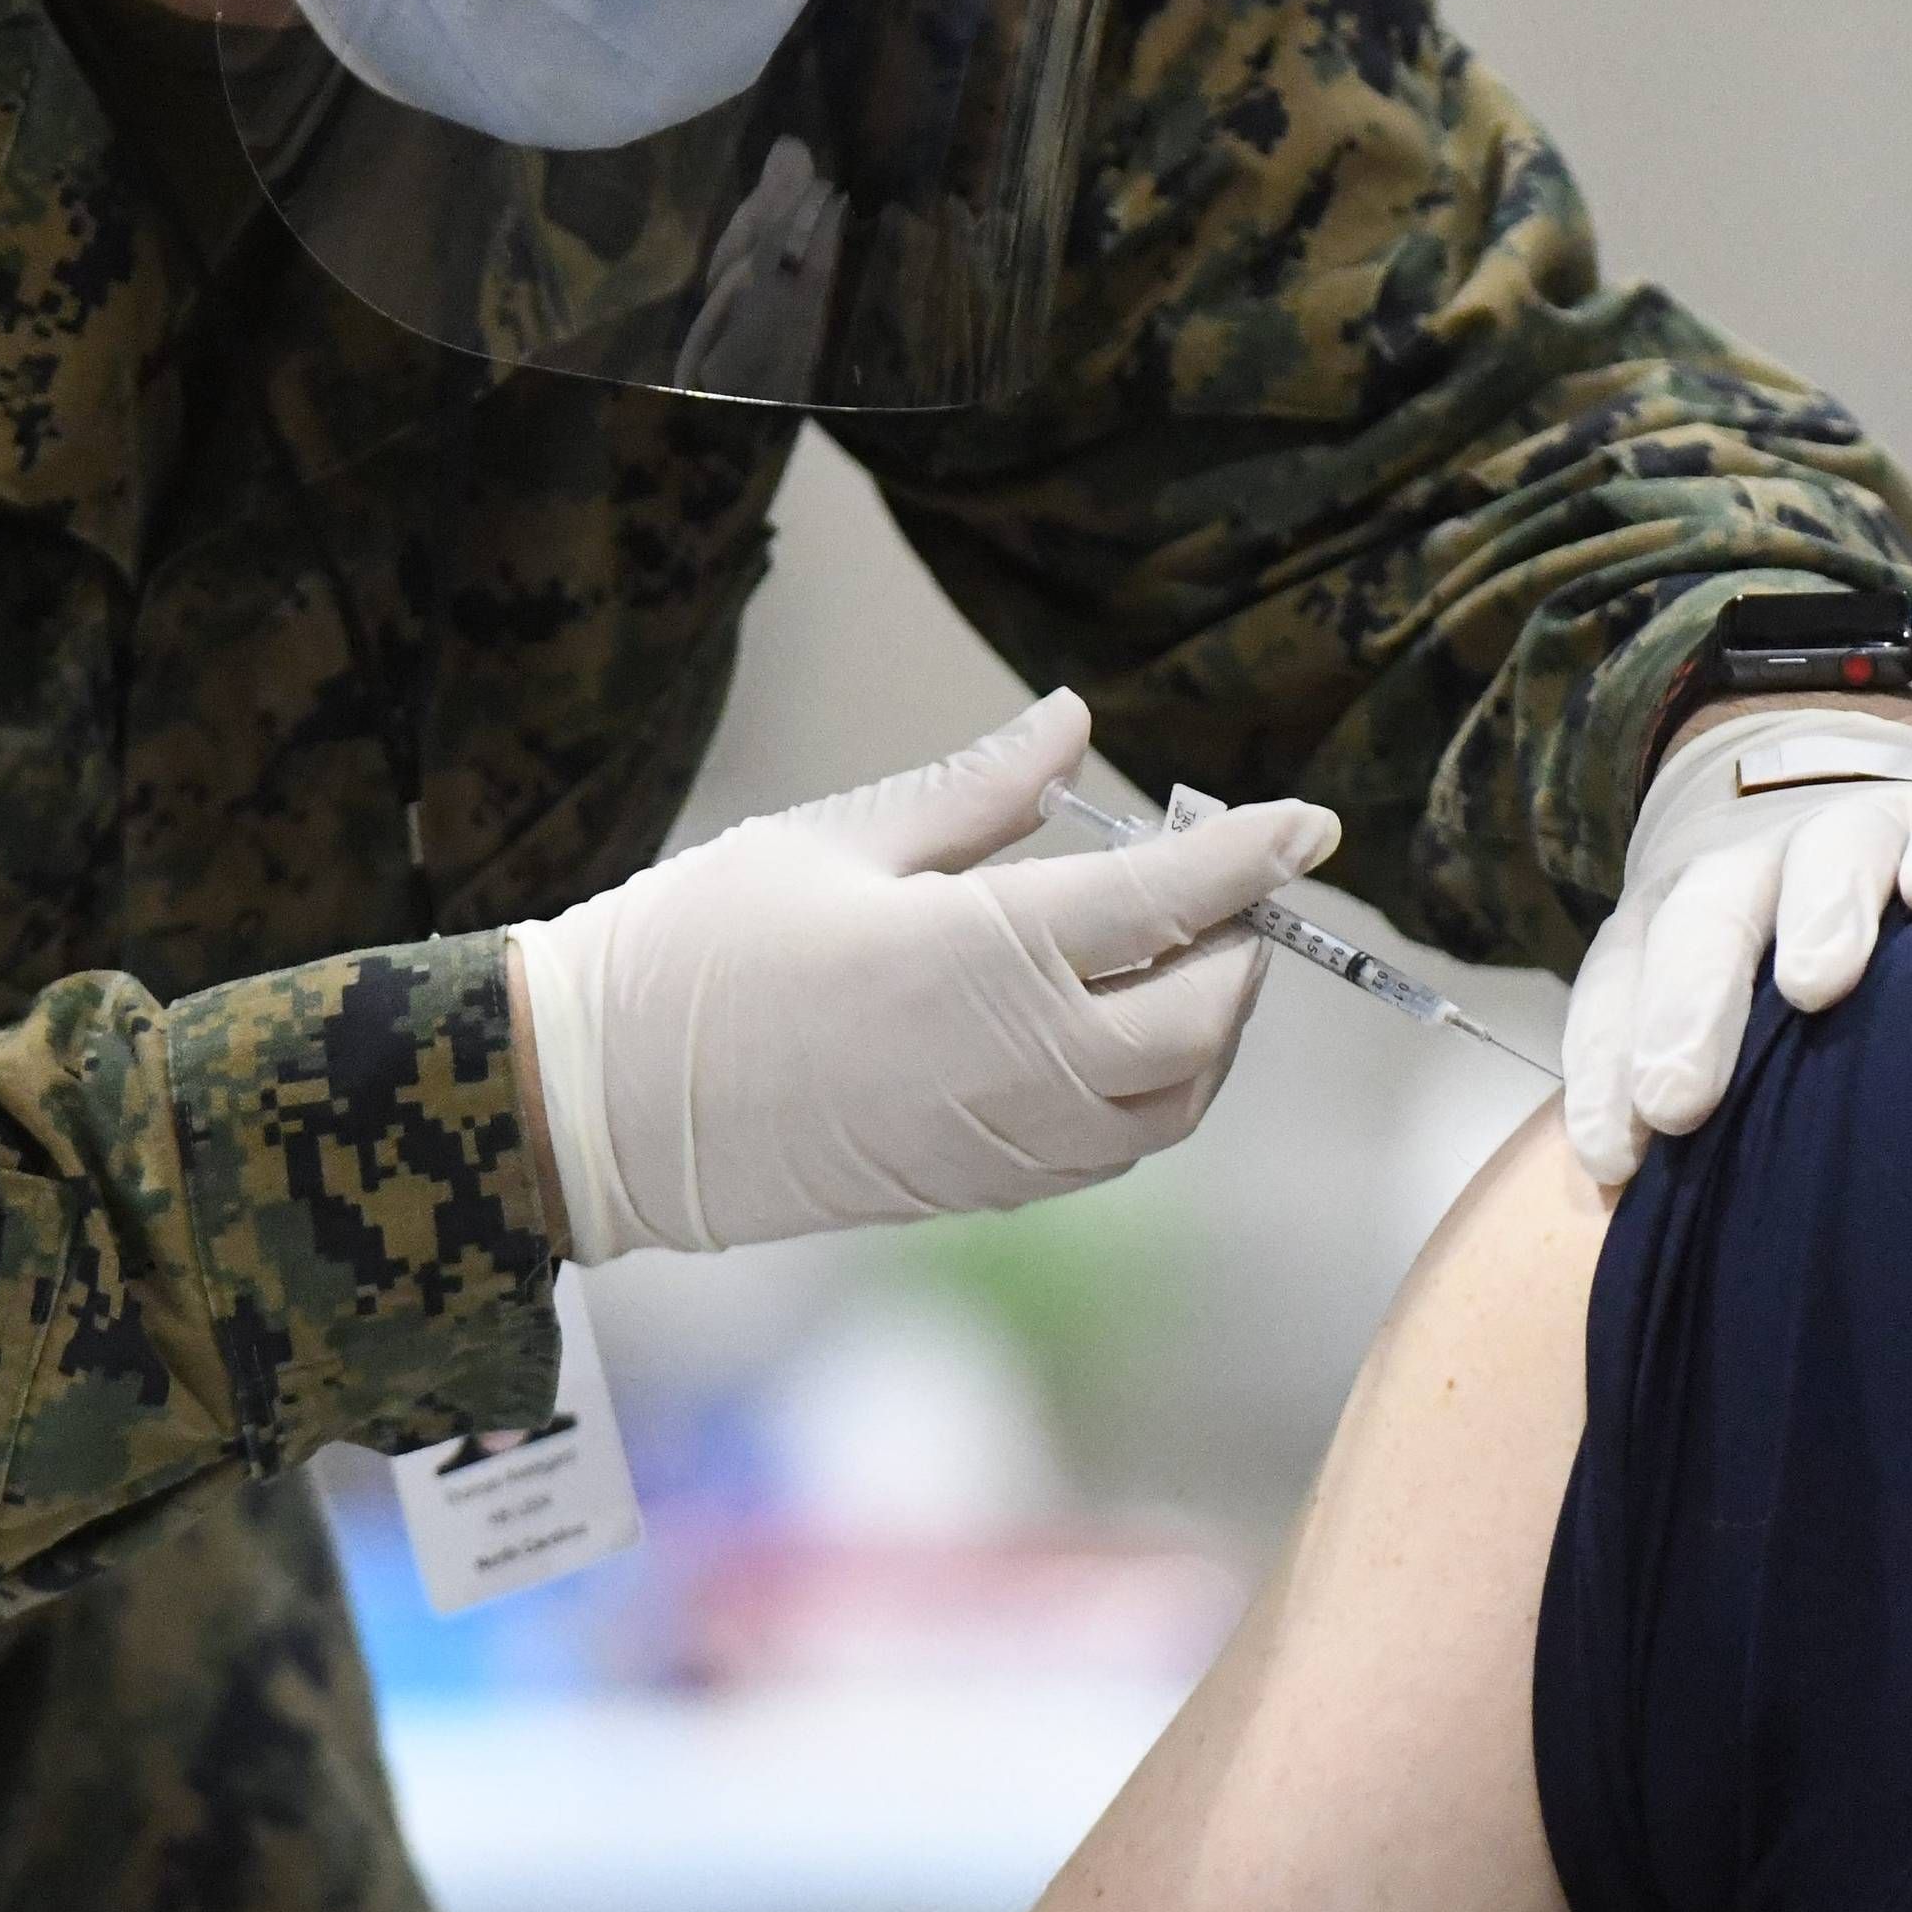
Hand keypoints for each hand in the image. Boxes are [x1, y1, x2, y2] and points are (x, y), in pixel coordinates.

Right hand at [512, 690, 1338, 1260]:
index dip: (1253, 854)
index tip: (1312, 821)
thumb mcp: (836, 839)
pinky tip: (1112, 1033)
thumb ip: (976, 792)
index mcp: (985, 958)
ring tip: (1175, 957)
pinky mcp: (977, 1188)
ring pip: (1174, 1101)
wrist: (599, 1106)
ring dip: (1205, 1031)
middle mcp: (1019, 1065)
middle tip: (1218, 882)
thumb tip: (1076, 723)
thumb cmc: (698, 954)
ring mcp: (1004, 1141)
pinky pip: (1114, 1149)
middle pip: (1204, 1016)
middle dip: (1237, 947)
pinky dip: (1150, 1092)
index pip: (1172, 902)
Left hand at [1560, 703, 1911, 1184]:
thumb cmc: (1779, 951)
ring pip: (1826, 855)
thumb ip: (1687, 1086)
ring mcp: (1853, 833)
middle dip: (1688, 1003)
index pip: (1624, 978)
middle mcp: (1755, 865)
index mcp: (1677, 913)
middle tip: (1676, 1097)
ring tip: (1816, 983)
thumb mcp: (1718, 1009)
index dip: (1608, 1061)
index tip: (1614, 1155)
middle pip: (1708, 915)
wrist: (1863, 803)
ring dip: (1816, 911)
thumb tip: (1639, 1200)